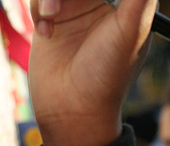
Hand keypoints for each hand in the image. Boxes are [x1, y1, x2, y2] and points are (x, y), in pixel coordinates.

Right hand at [28, 0, 156, 145]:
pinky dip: (38, 8)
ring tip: (51, 17)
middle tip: (60, 2)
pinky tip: (45, 32)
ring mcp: (74, 10)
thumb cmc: (107, 76)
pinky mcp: (50, 20)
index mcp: (127, 2)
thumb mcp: (131, 30)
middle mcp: (101, 2)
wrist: (72, 111)